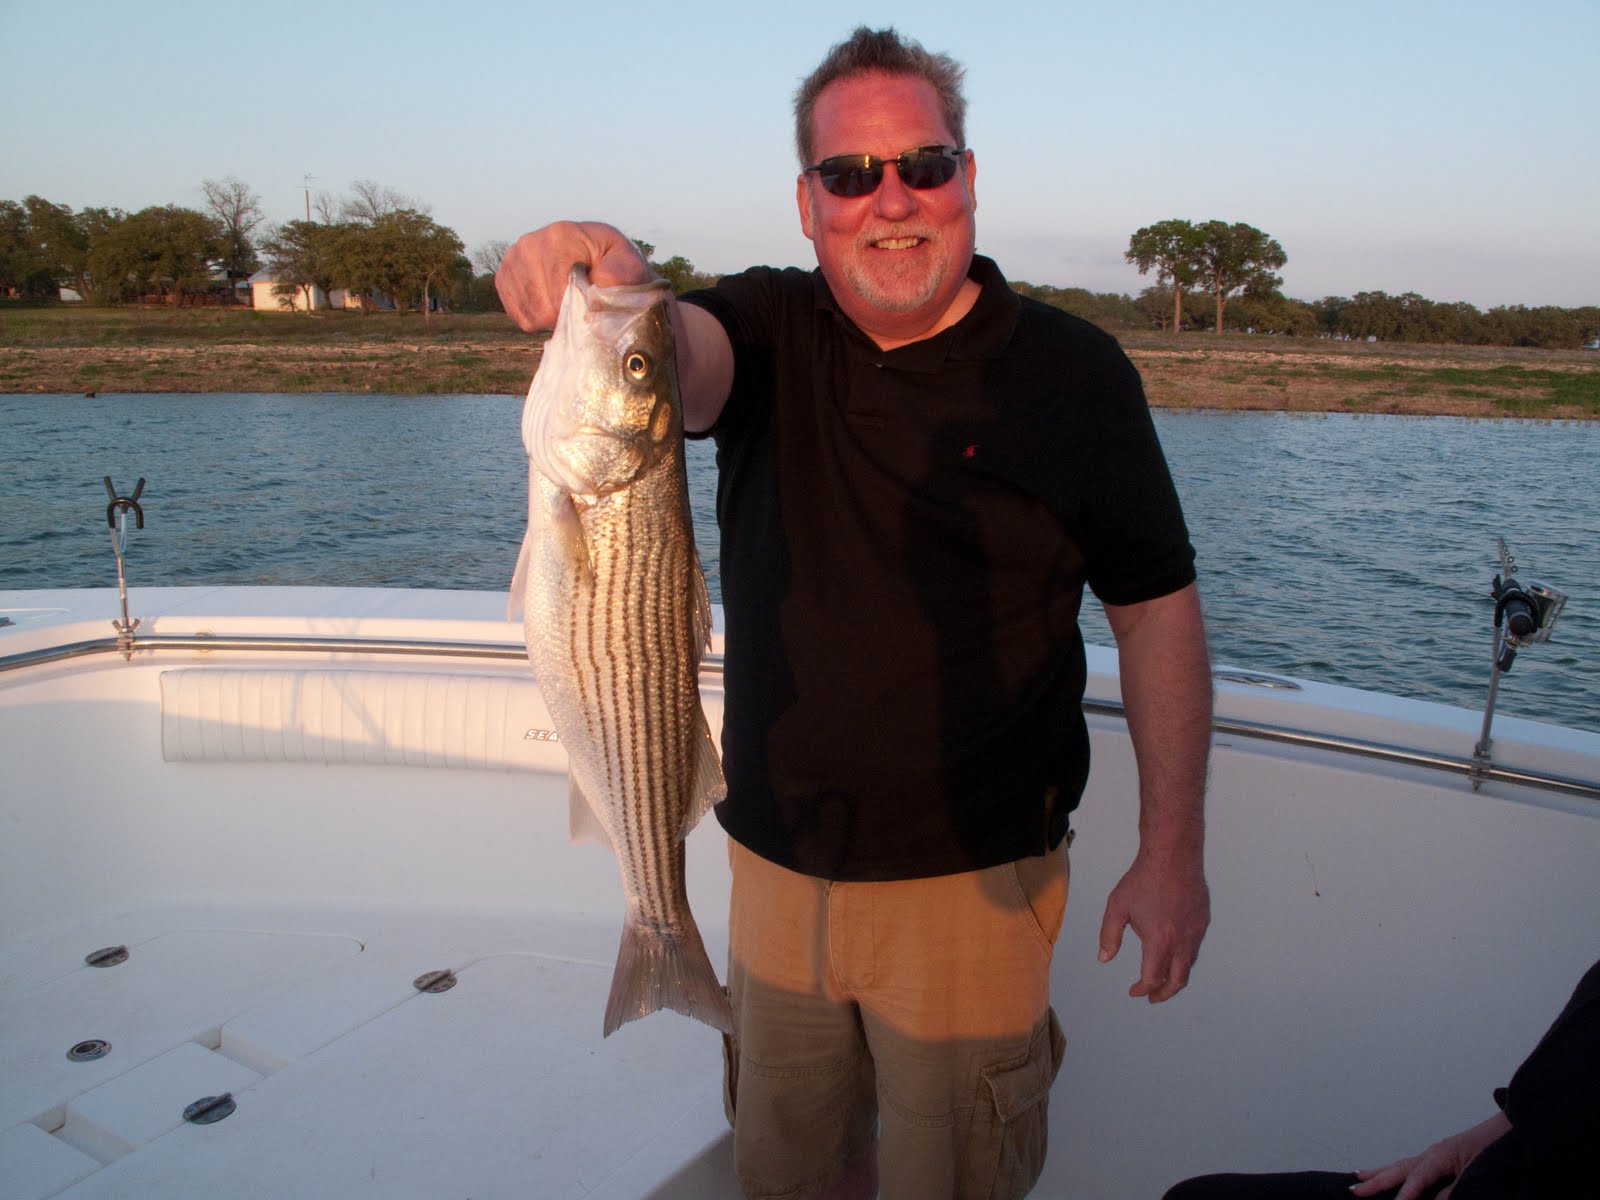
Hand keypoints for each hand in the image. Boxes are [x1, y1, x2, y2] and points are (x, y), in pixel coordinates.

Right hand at [494, 221, 652, 330]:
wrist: (599, 259)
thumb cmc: (617, 267)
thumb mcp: (629, 267)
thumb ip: (618, 276)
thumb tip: (592, 290)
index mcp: (560, 235)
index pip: (558, 292)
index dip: (577, 310)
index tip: (592, 304)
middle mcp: (530, 243)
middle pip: (542, 306)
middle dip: (566, 315)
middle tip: (581, 304)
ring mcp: (513, 258)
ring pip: (530, 313)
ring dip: (552, 318)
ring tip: (568, 301)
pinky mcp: (504, 276)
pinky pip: (518, 315)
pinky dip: (538, 319)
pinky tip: (552, 304)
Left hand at [1097, 850, 1208, 1002]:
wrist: (1172, 855)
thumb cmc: (1143, 879)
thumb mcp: (1117, 907)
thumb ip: (1109, 936)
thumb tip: (1104, 958)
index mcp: (1159, 941)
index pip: (1152, 978)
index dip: (1142, 989)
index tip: (1134, 991)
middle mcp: (1181, 941)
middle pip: (1177, 981)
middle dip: (1164, 993)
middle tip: (1152, 997)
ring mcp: (1195, 931)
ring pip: (1188, 965)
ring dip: (1175, 977)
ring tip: (1162, 979)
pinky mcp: (1203, 921)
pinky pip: (1195, 947)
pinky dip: (1184, 958)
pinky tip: (1173, 952)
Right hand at [1350, 1112, 1510, 1199]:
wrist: (1515, 1128)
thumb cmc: (1498, 1147)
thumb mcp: (1477, 1172)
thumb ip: (1455, 1189)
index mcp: (1441, 1155)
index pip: (1417, 1179)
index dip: (1405, 1194)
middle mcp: (1433, 1153)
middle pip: (1399, 1169)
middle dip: (1377, 1181)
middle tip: (1355, 1191)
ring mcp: (1435, 1153)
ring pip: (1402, 1165)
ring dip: (1380, 1173)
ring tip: (1359, 1177)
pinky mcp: (1441, 1157)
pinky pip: (1412, 1165)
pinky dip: (1397, 1171)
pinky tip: (1391, 1173)